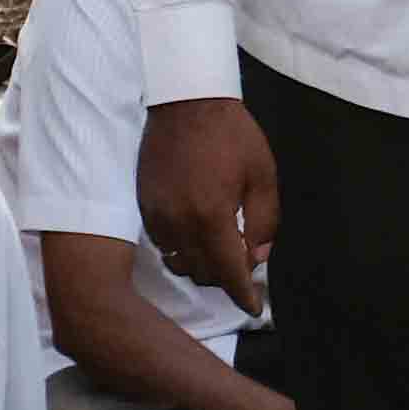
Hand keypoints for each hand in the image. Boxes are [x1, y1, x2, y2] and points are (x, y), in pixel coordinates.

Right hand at [139, 96, 276, 305]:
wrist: (186, 101)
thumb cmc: (232, 135)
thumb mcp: (262, 176)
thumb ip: (264, 222)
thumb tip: (257, 258)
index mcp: (212, 216)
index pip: (228, 272)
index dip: (243, 295)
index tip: (254, 308)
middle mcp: (179, 222)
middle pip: (202, 273)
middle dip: (226, 277)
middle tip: (244, 262)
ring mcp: (157, 215)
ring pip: (179, 262)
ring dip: (202, 266)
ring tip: (221, 251)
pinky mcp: (144, 206)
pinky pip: (163, 243)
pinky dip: (181, 248)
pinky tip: (196, 233)